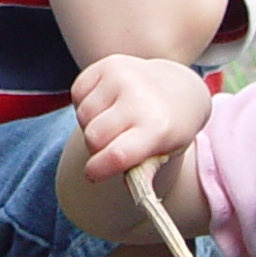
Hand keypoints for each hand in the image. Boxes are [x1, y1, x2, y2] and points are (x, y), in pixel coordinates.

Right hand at [72, 55, 211, 181]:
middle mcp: (139, 98)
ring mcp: (122, 77)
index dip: (98, 169)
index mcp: (158, 127)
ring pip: (83, 116)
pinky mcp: (107, 64)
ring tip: (112, 122)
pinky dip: (85, 104)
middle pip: (94, 137)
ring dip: (91, 125)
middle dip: (96, 148)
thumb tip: (134, 192)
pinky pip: (77, 93)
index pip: (117, 154)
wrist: (178, 87)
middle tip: (111, 146)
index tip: (93, 174)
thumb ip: (145, 171)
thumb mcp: (165, 152)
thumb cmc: (168, 128)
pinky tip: (106, 104)